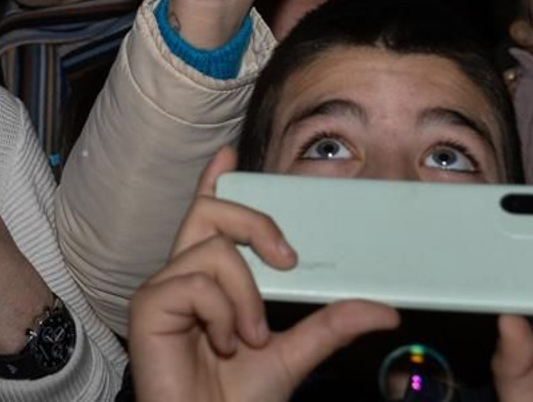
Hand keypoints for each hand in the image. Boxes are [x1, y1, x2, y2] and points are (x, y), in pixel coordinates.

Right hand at [129, 148, 398, 401]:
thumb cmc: (235, 399)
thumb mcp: (293, 355)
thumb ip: (330, 326)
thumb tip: (383, 309)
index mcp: (210, 281)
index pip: (209, 219)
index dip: (213, 183)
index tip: (229, 156)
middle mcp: (183, 276)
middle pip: (210, 212)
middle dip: (255, 222)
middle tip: (288, 260)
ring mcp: (163, 288)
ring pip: (215, 250)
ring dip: (247, 296)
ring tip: (249, 338)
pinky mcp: (149, 304)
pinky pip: (197, 282)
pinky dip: (223, 314)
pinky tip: (223, 344)